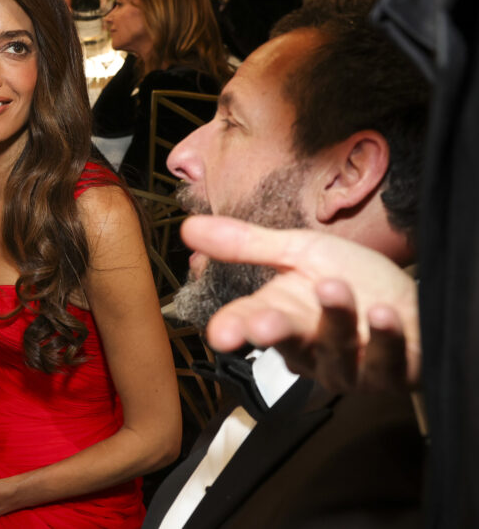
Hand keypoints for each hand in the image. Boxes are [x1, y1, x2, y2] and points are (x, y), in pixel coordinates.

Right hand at [180, 215, 420, 391]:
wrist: (414, 300)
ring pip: (336, 351)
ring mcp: (350, 367)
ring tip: (335, 288)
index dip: (234, 327)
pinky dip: (385, 337)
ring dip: (335, 320)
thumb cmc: (354, 279)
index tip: (220, 333)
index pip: (249, 321)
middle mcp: (310, 349)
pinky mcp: (392, 374)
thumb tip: (187, 227)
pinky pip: (386, 362)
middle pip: (287, 342)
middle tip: (263, 324)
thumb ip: (246, 245)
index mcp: (281, 316)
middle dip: (274, 332)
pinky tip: (384, 314)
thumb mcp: (298, 252)